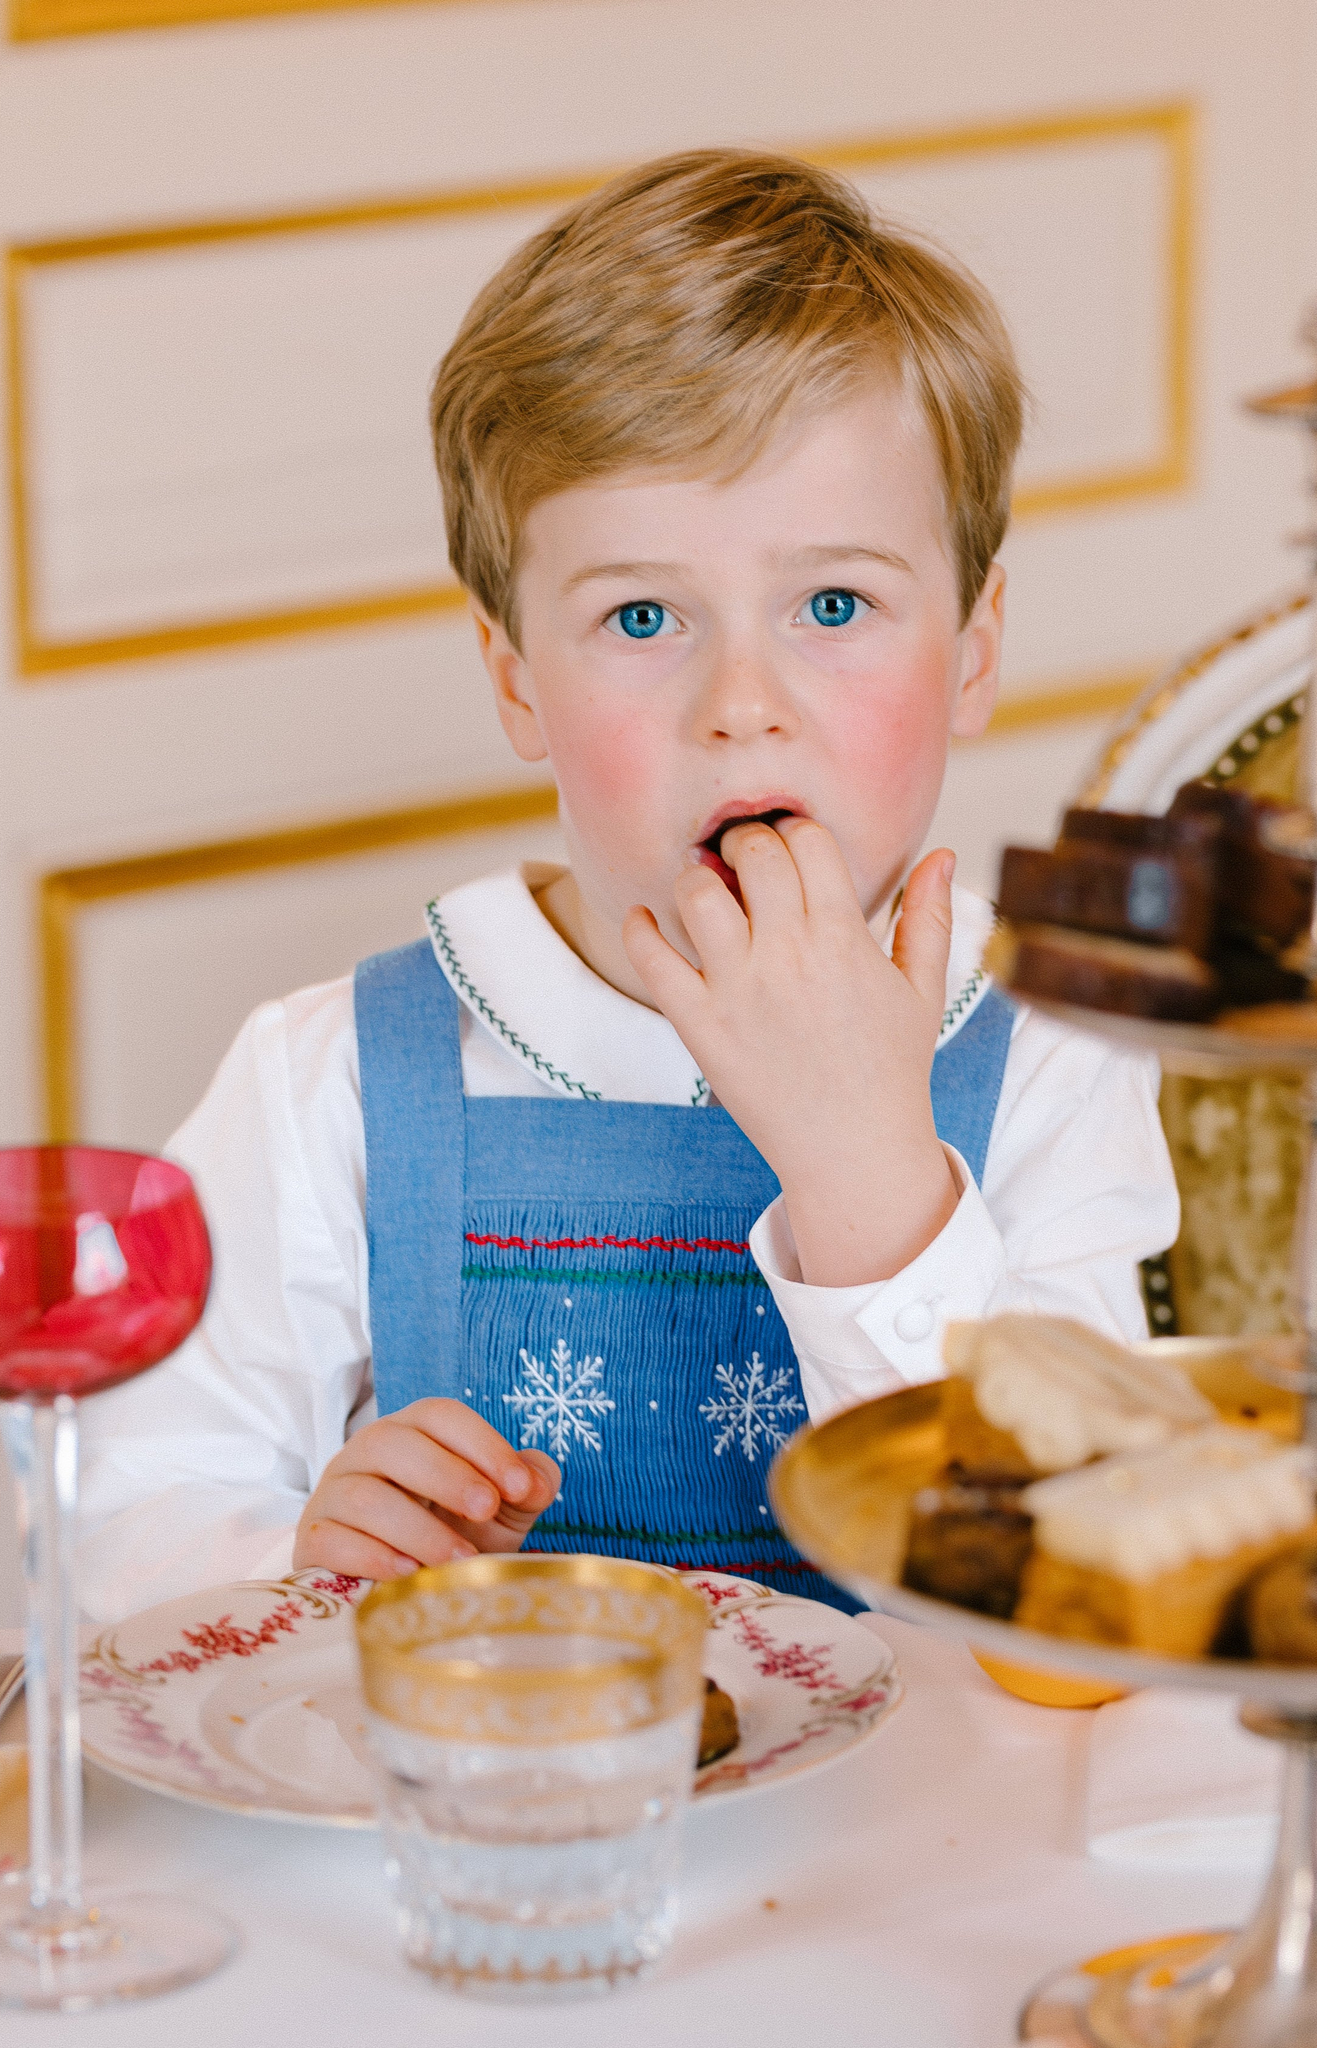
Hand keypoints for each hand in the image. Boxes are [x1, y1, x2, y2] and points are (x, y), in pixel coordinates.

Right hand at [292, 1398, 560, 1579]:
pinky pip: (331, 1539)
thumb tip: (539, 1477)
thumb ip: (527, 1487)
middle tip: (487, 1511)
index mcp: (414, 1433)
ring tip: (459, 1561)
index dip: (483, 1445)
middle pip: (395, 1443)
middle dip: (447, 1476)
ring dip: (417, 1528)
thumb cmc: (453, 1536)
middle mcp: (367, 1452)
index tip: (521, 1487)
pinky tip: (408, 1574)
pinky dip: (372, 1557)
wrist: (398, 1590)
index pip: (440, 1415)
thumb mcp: (499, 1513)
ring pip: (363, 1496)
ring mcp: (334, 1494)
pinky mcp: (314, 1540)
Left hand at [623, 822, 959, 1287]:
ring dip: (696, 877)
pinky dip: (640, 928)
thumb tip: (941, 851)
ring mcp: (739, 990)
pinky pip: (653, 960)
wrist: (854, 1150)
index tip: (791, 847)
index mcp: (844, 938)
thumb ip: (929, 916)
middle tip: (742, 857)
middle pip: (752, 854)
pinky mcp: (700, 1025)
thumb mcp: (923, 990)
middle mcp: (788, 956)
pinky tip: (645, 918)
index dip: (796, 831)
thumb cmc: (891, 1069)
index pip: (808, 840)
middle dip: (745, 842)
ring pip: (697, 894)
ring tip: (705, 888)